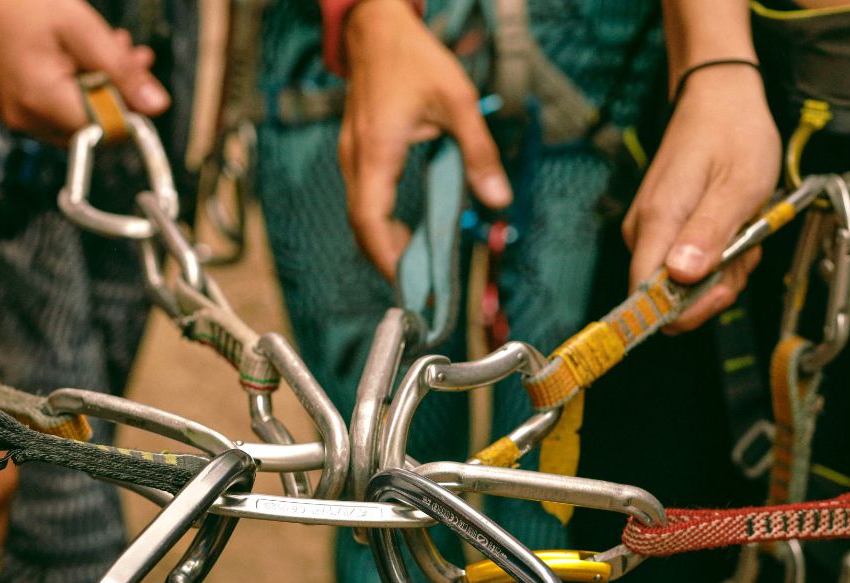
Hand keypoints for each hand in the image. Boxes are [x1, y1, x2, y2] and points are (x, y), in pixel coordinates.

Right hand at [0, 0, 168, 143]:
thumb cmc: (16, 1)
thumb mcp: (80, 28)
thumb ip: (121, 70)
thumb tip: (158, 106)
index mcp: (43, 103)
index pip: (106, 131)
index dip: (131, 110)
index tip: (141, 77)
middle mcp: (28, 120)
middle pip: (95, 127)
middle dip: (121, 93)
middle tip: (135, 55)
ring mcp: (19, 116)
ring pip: (80, 116)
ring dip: (105, 85)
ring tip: (117, 47)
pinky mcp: (17, 107)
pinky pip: (60, 107)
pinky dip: (81, 84)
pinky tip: (91, 56)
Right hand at [339, 0, 510, 278]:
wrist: (375, 27)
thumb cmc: (414, 58)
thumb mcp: (459, 101)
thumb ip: (479, 152)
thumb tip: (499, 199)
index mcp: (376, 151)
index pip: (370, 220)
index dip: (388, 258)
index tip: (411, 286)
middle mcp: (355, 159)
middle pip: (362, 227)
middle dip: (390, 261)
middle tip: (423, 287)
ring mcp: (350, 157)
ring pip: (360, 216)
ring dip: (385, 244)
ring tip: (420, 267)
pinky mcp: (355, 155)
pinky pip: (363, 201)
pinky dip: (381, 224)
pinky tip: (406, 234)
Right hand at [622, 65, 779, 330]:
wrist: (719, 98)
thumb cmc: (732, 133)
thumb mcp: (739, 185)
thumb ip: (710, 234)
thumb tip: (683, 277)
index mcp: (659, 221)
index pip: (647, 296)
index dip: (685, 309)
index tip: (722, 290)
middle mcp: (644, 231)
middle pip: (670, 296)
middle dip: (716, 286)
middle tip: (745, 247)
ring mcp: (650, 230)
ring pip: (684, 282)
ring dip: (723, 268)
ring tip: (744, 229)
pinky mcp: (662, 228)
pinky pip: (688, 264)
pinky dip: (718, 255)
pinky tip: (734, 228)